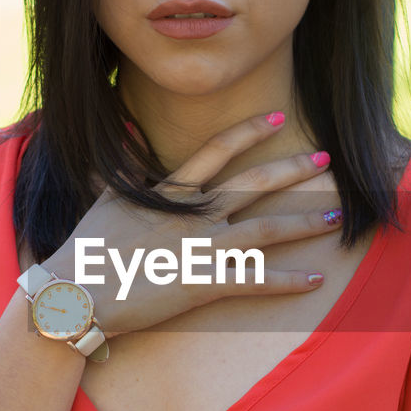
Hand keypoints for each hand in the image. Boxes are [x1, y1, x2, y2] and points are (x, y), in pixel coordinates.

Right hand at [47, 113, 339, 336]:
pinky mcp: (205, 284)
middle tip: (326, 161)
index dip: (250, 131)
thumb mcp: (104, 197)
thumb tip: (127, 128)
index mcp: (171, 192)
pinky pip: (257, 282)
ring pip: (267, 230)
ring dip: (304, 223)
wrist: (75, 293)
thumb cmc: (85, 249)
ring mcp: (202, 249)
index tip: (278, 118)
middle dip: (293, 170)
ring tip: (334, 216)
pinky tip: (314, 279)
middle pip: (255, 183)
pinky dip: (288, 281)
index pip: (217, 150)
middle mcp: (194, 215)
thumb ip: (125, 163)